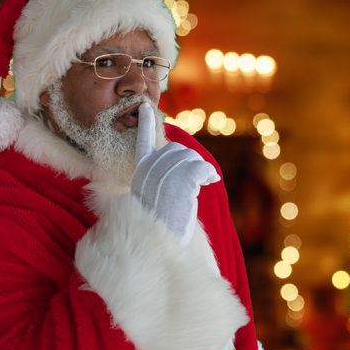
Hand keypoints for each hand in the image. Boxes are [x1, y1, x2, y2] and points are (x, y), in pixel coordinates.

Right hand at [131, 103, 219, 245]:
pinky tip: (209, 183)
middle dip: (191, 163)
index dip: (145, 123)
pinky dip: (209, 174)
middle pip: (177, 150)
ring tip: (202, 185)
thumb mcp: (152, 198)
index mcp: (140, 172)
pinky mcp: (182, 179)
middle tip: (199, 180)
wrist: (157, 243)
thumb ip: (159, 180)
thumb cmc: (157, 227)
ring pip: (191, 157)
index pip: (142, 141)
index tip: (145, 106)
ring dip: (201, 170)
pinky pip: (202, 167)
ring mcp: (165, 173)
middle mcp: (150, 169)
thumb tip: (179, 166)